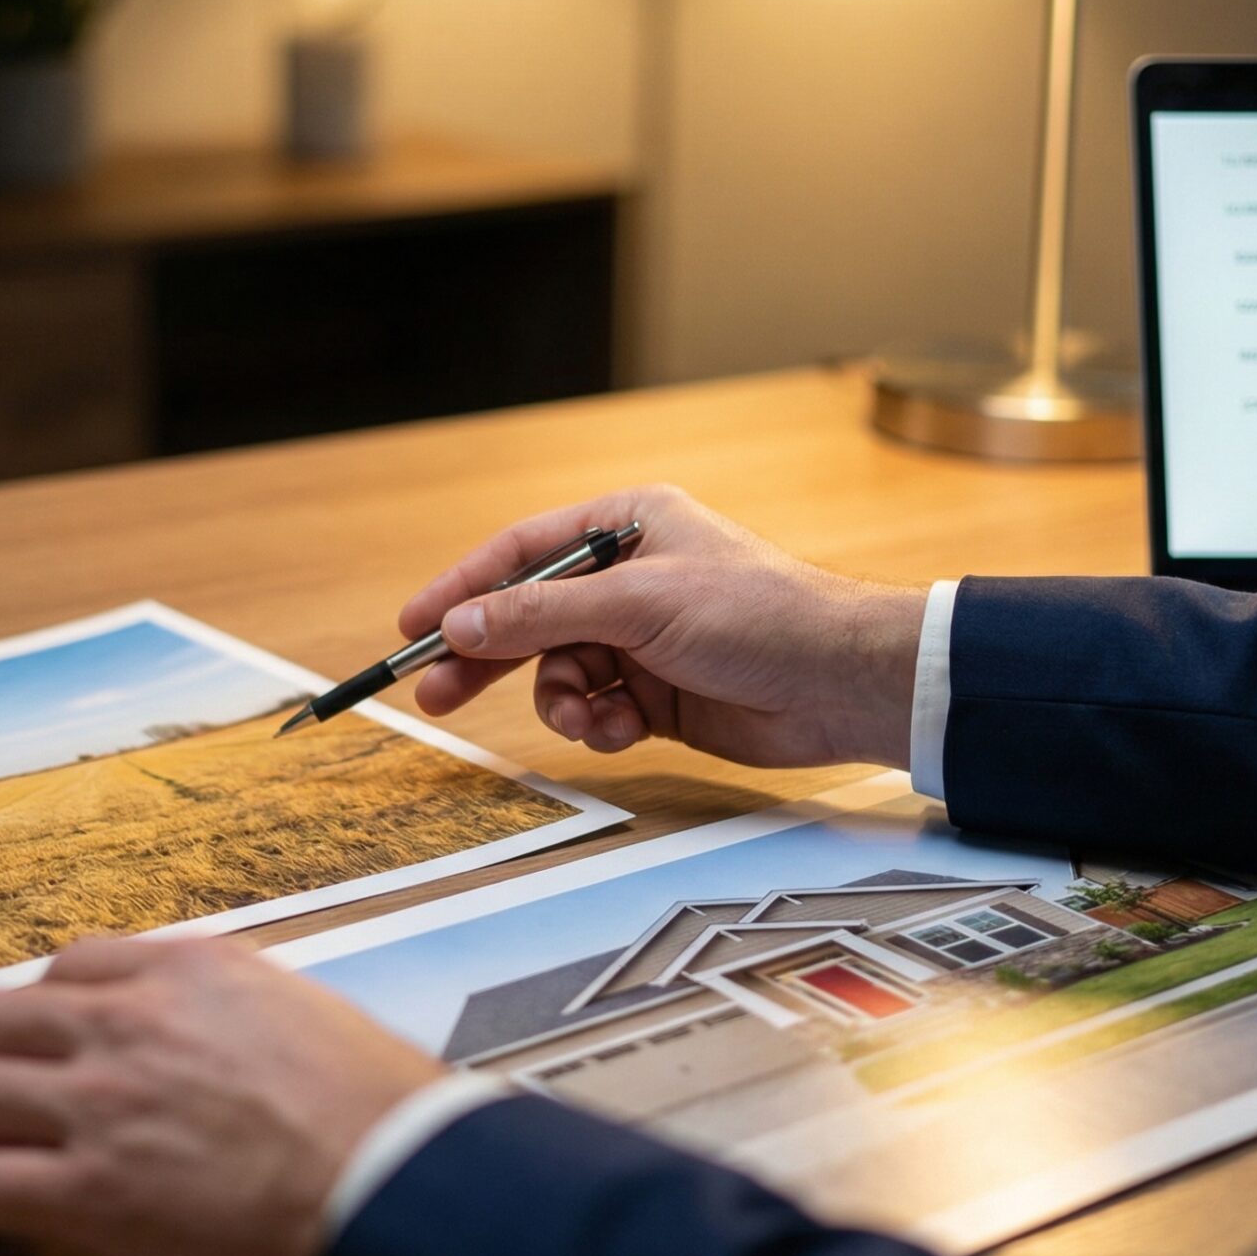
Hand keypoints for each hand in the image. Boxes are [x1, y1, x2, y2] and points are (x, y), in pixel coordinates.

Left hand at [0, 935, 444, 1255]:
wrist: (394, 1180)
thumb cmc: (380, 1111)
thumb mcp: (309, 1015)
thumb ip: (243, 1010)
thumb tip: (228, 1031)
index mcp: (188, 972)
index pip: (77, 965)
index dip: (27, 999)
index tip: (7, 1018)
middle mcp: (129, 1025)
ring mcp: (100, 1106)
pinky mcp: (89, 1192)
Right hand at [400, 484, 923, 768]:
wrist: (841, 684)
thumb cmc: (759, 615)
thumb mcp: (638, 605)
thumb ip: (542, 615)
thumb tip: (462, 623)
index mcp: (627, 526)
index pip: (522, 554)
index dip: (464, 589)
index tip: (415, 627)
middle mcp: (632, 578)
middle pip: (530, 618)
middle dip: (489, 659)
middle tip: (437, 696)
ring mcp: (644, 639)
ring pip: (561, 674)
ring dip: (564, 702)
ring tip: (590, 716)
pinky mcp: (660, 693)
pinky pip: (599, 710)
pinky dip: (602, 724)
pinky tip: (625, 729)